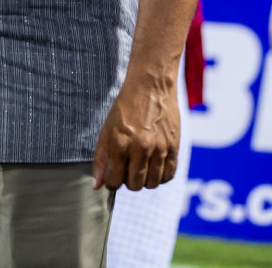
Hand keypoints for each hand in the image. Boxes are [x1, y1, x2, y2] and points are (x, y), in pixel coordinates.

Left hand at [92, 72, 178, 190]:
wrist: (150, 86)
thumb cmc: (126, 107)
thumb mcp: (107, 130)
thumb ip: (101, 159)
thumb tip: (96, 185)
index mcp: (120, 143)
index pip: (115, 180)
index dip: (112, 182)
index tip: (114, 176)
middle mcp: (141, 148)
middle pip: (135, 185)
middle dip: (128, 182)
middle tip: (128, 169)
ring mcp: (159, 148)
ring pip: (152, 183)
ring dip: (145, 180)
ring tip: (141, 166)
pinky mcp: (174, 146)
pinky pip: (169, 175)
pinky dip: (161, 176)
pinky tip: (155, 165)